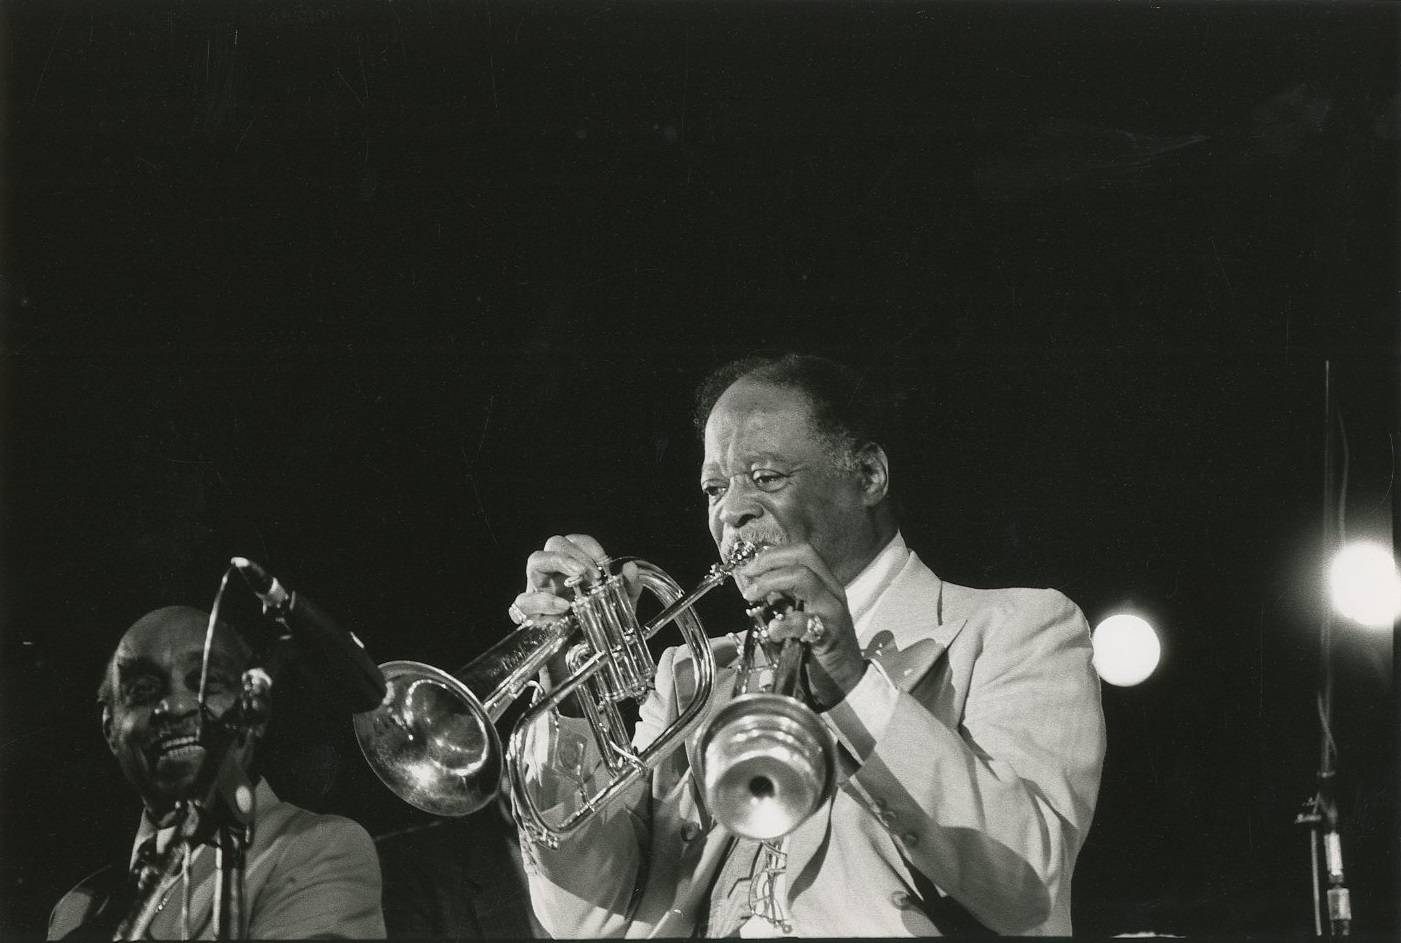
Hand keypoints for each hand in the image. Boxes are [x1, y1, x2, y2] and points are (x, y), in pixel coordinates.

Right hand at [509, 534, 640, 695]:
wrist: (584, 672)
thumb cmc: (599, 637)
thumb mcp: (621, 612)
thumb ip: (627, 590)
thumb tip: (630, 568)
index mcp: (575, 572)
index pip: (573, 542)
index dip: (587, 545)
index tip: (604, 562)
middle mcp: (555, 579)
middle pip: (553, 545)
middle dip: (575, 552)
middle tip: (593, 573)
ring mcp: (541, 595)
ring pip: (535, 562)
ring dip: (558, 563)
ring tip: (579, 578)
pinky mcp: (531, 618)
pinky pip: (524, 600)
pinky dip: (543, 599)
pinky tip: (563, 607)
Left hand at [736, 542, 866, 710]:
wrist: (843, 683)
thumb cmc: (817, 648)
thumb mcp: (798, 616)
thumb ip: (782, 600)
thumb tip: (757, 585)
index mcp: (824, 584)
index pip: (801, 552)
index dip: (772, 554)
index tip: (749, 568)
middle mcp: (831, 591)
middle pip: (804, 555)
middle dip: (770, 560)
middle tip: (748, 576)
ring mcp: (833, 610)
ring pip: (805, 578)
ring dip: (771, 583)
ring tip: (752, 597)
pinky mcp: (830, 634)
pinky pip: (805, 621)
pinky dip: (783, 623)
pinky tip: (772, 631)